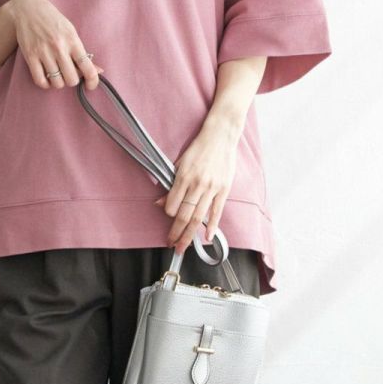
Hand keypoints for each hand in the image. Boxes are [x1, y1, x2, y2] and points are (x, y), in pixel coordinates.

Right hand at [6, 0, 101, 89]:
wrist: (28, 9)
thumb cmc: (53, 21)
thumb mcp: (71, 32)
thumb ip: (82, 52)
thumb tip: (99, 70)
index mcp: (72, 40)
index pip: (87, 67)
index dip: (92, 81)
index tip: (90, 85)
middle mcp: (59, 47)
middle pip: (72, 79)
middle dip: (72, 80)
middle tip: (69, 74)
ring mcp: (44, 52)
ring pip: (57, 82)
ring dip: (59, 82)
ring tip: (58, 75)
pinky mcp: (30, 56)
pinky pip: (40, 80)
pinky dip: (45, 84)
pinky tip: (47, 78)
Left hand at [155, 119, 238, 254]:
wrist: (220, 136)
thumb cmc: (198, 149)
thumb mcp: (179, 163)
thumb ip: (170, 185)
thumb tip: (159, 202)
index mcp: (183, 177)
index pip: (173, 205)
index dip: (168, 215)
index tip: (167, 221)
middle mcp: (197, 185)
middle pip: (185, 216)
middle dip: (176, 234)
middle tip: (171, 246)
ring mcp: (211, 189)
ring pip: (199, 218)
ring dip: (189, 235)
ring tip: (183, 247)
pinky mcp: (223, 190)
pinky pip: (216, 212)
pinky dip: (211, 227)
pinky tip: (206, 238)